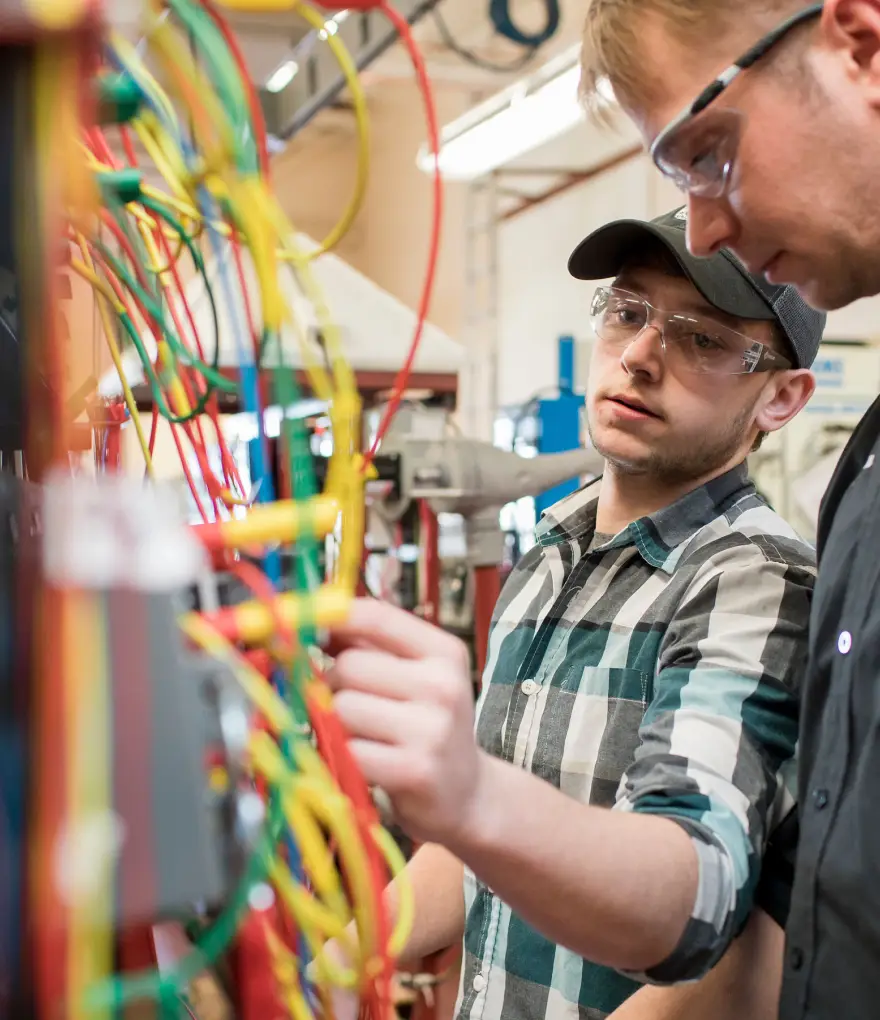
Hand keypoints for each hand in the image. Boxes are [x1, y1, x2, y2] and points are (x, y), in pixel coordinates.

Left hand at [325, 598, 487, 845]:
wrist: (466, 794)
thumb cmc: (427, 726)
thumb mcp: (414, 676)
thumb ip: (368, 645)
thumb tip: (309, 617)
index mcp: (444, 652)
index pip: (376, 617)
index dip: (328, 616)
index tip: (297, 622)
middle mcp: (443, 685)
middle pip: (349, 666)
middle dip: (332, 684)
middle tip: (346, 701)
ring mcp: (431, 729)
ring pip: (341, 707)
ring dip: (336, 723)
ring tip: (359, 734)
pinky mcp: (414, 770)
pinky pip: (348, 749)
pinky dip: (343, 755)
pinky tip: (364, 760)